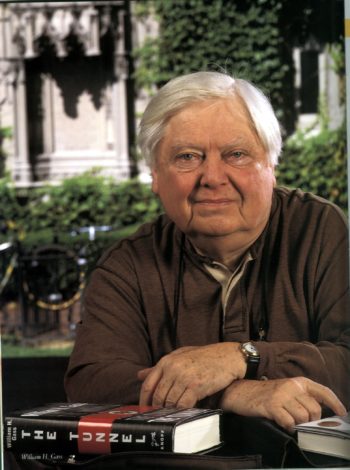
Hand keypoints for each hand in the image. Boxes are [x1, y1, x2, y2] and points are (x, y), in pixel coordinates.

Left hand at [137, 343, 245, 407]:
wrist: (228, 357)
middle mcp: (172, 368)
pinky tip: (184, 414)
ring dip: (170, 412)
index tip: (144, 411)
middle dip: (157, 409)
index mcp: (166, 361)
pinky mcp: (195, 386)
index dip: (144, 400)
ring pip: (169, 402)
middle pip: (158, 396)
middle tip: (159, 418)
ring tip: (172, 417)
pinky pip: (183, 405)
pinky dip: (182, 412)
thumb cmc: (204, 357)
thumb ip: (160, 367)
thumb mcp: (180, 356)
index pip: (148, 384)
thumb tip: (139, 375)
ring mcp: (183, 377)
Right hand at [220, 377, 346, 431]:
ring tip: (286, 420)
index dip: (335, 403)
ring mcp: (282, 395)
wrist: (240, 392)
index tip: (342, 413)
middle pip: (314, 409)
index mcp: (298, 381)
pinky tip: (280, 423)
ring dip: (296, 424)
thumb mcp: (286, 390)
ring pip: (302, 417)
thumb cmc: (265, 394)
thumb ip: (302, 398)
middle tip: (298, 421)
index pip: (323, 391)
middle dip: (309, 420)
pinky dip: (287, 426)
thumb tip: (319, 413)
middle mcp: (292, 386)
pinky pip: (288, 422)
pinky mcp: (272, 405)